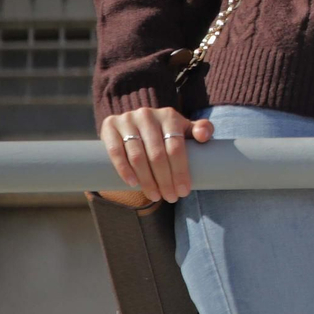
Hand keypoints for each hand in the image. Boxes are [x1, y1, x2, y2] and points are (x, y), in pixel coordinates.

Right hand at [98, 107, 213, 202]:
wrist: (135, 123)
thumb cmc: (166, 132)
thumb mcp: (184, 128)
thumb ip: (202, 129)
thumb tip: (204, 136)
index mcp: (169, 115)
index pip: (176, 146)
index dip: (180, 171)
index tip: (184, 191)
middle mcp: (147, 115)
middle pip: (157, 154)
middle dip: (165, 180)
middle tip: (170, 198)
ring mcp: (127, 120)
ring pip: (137, 156)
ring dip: (147, 180)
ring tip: (155, 196)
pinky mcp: (110, 126)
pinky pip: (116, 152)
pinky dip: (124, 169)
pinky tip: (133, 184)